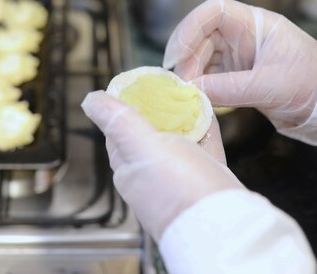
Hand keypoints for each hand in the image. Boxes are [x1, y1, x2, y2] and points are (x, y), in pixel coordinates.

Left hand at [81, 90, 243, 241]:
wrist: (226, 228)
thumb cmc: (180, 190)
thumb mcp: (143, 147)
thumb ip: (119, 122)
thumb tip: (89, 100)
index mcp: (129, 170)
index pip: (118, 133)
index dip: (124, 108)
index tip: (134, 87)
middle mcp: (152, 177)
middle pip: (150, 136)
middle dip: (156, 112)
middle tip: (166, 88)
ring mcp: (180, 181)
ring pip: (179, 142)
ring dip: (182, 119)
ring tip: (188, 96)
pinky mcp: (207, 183)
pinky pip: (204, 150)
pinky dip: (205, 131)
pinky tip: (209, 115)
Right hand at [163, 0, 316, 128]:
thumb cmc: (310, 83)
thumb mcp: (269, 86)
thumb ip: (228, 88)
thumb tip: (191, 90)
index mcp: (254, 24)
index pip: (213, 11)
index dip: (190, 27)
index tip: (178, 53)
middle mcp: (243, 34)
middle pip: (201, 35)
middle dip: (188, 57)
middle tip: (183, 83)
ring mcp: (238, 54)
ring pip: (202, 55)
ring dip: (192, 72)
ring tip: (190, 94)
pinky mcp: (236, 73)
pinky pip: (209, 73)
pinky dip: (201, 84)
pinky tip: (198, 97)